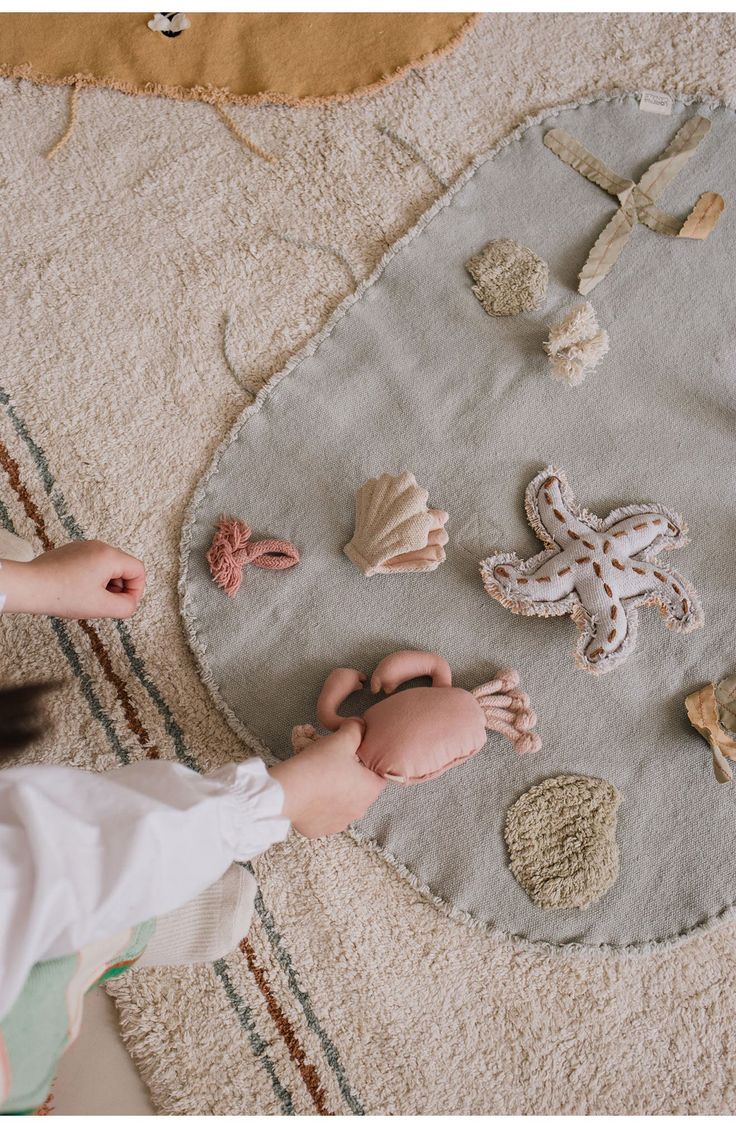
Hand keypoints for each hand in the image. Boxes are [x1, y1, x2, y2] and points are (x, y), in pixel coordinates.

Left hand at [0, 541, 145, 618]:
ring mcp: (83, 547)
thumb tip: (130, 603)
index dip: (135, 591)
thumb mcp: (101, 607)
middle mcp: (98, 546)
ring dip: (105, 585)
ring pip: (107, 567)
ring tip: (88, 599)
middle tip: (104, 605)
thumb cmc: (61, 594)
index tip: (122, 605)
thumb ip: (125, 607)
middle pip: (123, 568)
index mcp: (109, 556)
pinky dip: (91, 579)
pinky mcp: (71, 552)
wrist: (29, 586)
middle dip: (119, 589)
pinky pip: (92, 564)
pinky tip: (77, 592)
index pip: (138, 571)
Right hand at [269, 720, 385, 838]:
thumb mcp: (341, 739)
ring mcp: (339, 823)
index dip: (367, 761)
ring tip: (318, 776)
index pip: (379, 774)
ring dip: (334, 791)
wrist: (285, 793)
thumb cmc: (317, 766)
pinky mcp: (319, 830)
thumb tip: (360, 726)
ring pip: (341, 803)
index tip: (353, 754)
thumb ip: (356, 728)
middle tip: (332, 761)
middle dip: (349, 775)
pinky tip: (307, 792)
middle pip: (359, 788)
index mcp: (370, 790)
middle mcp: (359, 811)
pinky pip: (323, 815)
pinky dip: (318, 805)